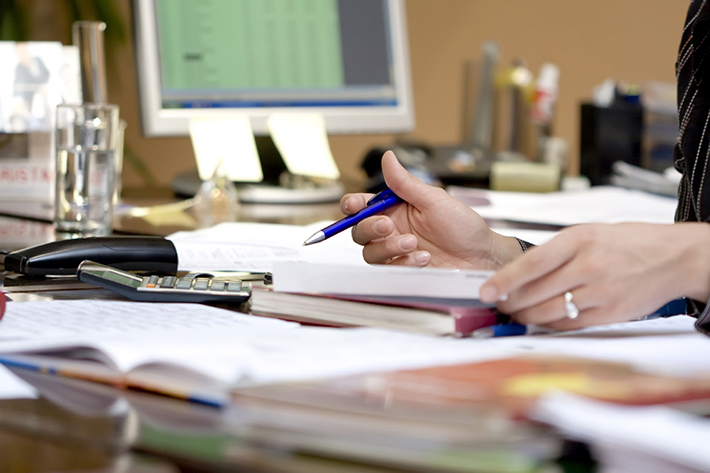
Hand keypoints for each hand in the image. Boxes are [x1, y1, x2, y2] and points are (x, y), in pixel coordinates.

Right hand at [341, 150, 520, 268]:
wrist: (480, 256)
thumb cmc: (463, 227)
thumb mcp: (434, 200)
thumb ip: (406, 183)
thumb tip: (388, 158)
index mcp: (397, 207)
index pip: (363, 205)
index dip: (353, 205)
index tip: (355, 206)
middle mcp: (393, 229)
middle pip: (360, 231)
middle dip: (369, 228)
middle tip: (388, 226)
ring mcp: (397, 250)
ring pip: (370, 252)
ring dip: (388, 247)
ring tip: (412, 243)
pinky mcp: (404, 269)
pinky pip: (389, 268)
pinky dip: (403, 262)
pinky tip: (423, 258)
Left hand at [480, 222, 709, 328]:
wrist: (673, 257)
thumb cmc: (625, 243)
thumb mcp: (587, 233)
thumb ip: (554, 252)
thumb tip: (516, 273)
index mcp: (579, 239)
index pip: (533, 262)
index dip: (505, 279)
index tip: (485, 291)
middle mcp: (589, 265)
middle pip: (537, 291)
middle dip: (510, 301)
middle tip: (497, 304)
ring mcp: (601, 292)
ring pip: (550, 312)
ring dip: (526, 316)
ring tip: (514, 313)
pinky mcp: (610, 313)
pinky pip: (569, 324)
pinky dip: (549, 324)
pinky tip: (540, 319)